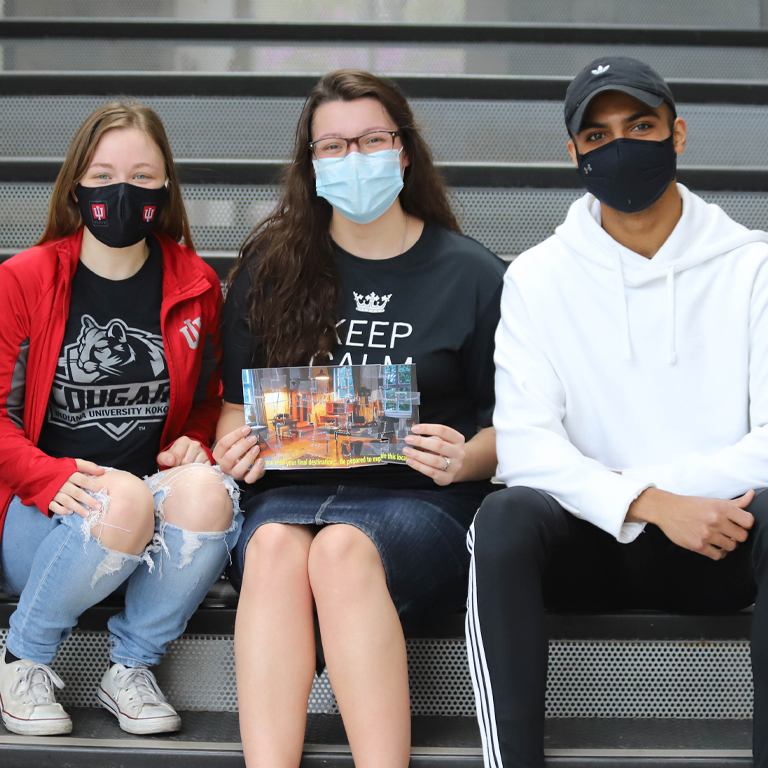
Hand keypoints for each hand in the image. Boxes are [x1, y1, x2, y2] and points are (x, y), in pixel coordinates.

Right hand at [49, 459, 106, 517]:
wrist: (36, 472)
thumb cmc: (60, 469)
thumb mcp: (73, 463)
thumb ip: (87, 466)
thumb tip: (102, 471)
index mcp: (68, 474)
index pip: (83, 480)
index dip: (94, 485)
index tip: (104, 491)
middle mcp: (61, 483)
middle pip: (77, 493)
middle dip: (88, 500)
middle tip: (98, 507)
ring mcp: (53, 492)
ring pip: (67, 501)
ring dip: (77, 508)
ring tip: (87, 514)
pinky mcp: (46, 499)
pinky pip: (54, 506)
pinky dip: (62, 510)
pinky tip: (70, 513)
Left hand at [157, 437, 209, 467]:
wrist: (184, 458)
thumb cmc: (174, 457)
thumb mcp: (165, 457)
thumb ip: (164, 458)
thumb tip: (171, 461)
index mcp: (184, 440)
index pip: (178, 454)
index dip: (174, 462)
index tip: (174, 464)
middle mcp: (196, 444)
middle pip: (186, 461)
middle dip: (182, 467)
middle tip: (180, 466)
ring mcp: (204, 451)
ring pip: (195, 465)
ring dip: (190, 470)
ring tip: (187, 467)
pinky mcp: (209, 459)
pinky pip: (204, 468)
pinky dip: (198, 471)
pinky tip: (194, 469)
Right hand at [213, 425, 264, 483]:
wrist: (245, 462)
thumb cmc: (240, 449)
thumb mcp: (237, 442)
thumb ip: (242, 436)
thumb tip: (253, 428)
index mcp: (219, 454)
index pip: (223, 444)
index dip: (235, 435)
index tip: (247, 428)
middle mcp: (224, 465)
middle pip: (230, 457)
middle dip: (243, 446)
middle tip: (253, 438)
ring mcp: (234, 474)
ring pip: (238, 470)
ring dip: (249, 458)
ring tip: (257, 448)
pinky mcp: (245, 479)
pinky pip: (249, 479)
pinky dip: (256, 470)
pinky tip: (261, 460)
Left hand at [402, 423, 465, 486]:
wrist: (455, 468)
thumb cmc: (445, 451)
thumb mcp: (443, 441)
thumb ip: (431, 438)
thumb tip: (413, 436)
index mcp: (458, 439)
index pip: (443, 430)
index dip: (427, 428)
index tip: (414, 429)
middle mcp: (459, 453)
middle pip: (439, 445)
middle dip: (421, 441)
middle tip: (408, 439)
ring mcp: (454, 466)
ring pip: (434, 460)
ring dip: (418, 455)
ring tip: (406, 451)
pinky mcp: (447, 478)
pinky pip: (431, 472)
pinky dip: (419, 466)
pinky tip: (410, 461)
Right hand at [627, 487, 754, 560]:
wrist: (666, 510)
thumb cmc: (691, 505)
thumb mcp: (713, 501)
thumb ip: (735, 502)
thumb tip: (752, 494)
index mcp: (721, 508)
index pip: (749, 522)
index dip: (745, 524)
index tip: (738, 524)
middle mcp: (715, 521)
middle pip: (742, 536)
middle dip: (737, 535)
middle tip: (728, 532)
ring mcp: (706, 534)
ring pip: (731, 547)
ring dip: (727, 544)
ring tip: (720, 538)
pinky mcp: (698, 545)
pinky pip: (718, 555)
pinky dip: (718, 553)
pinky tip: (714, 546)